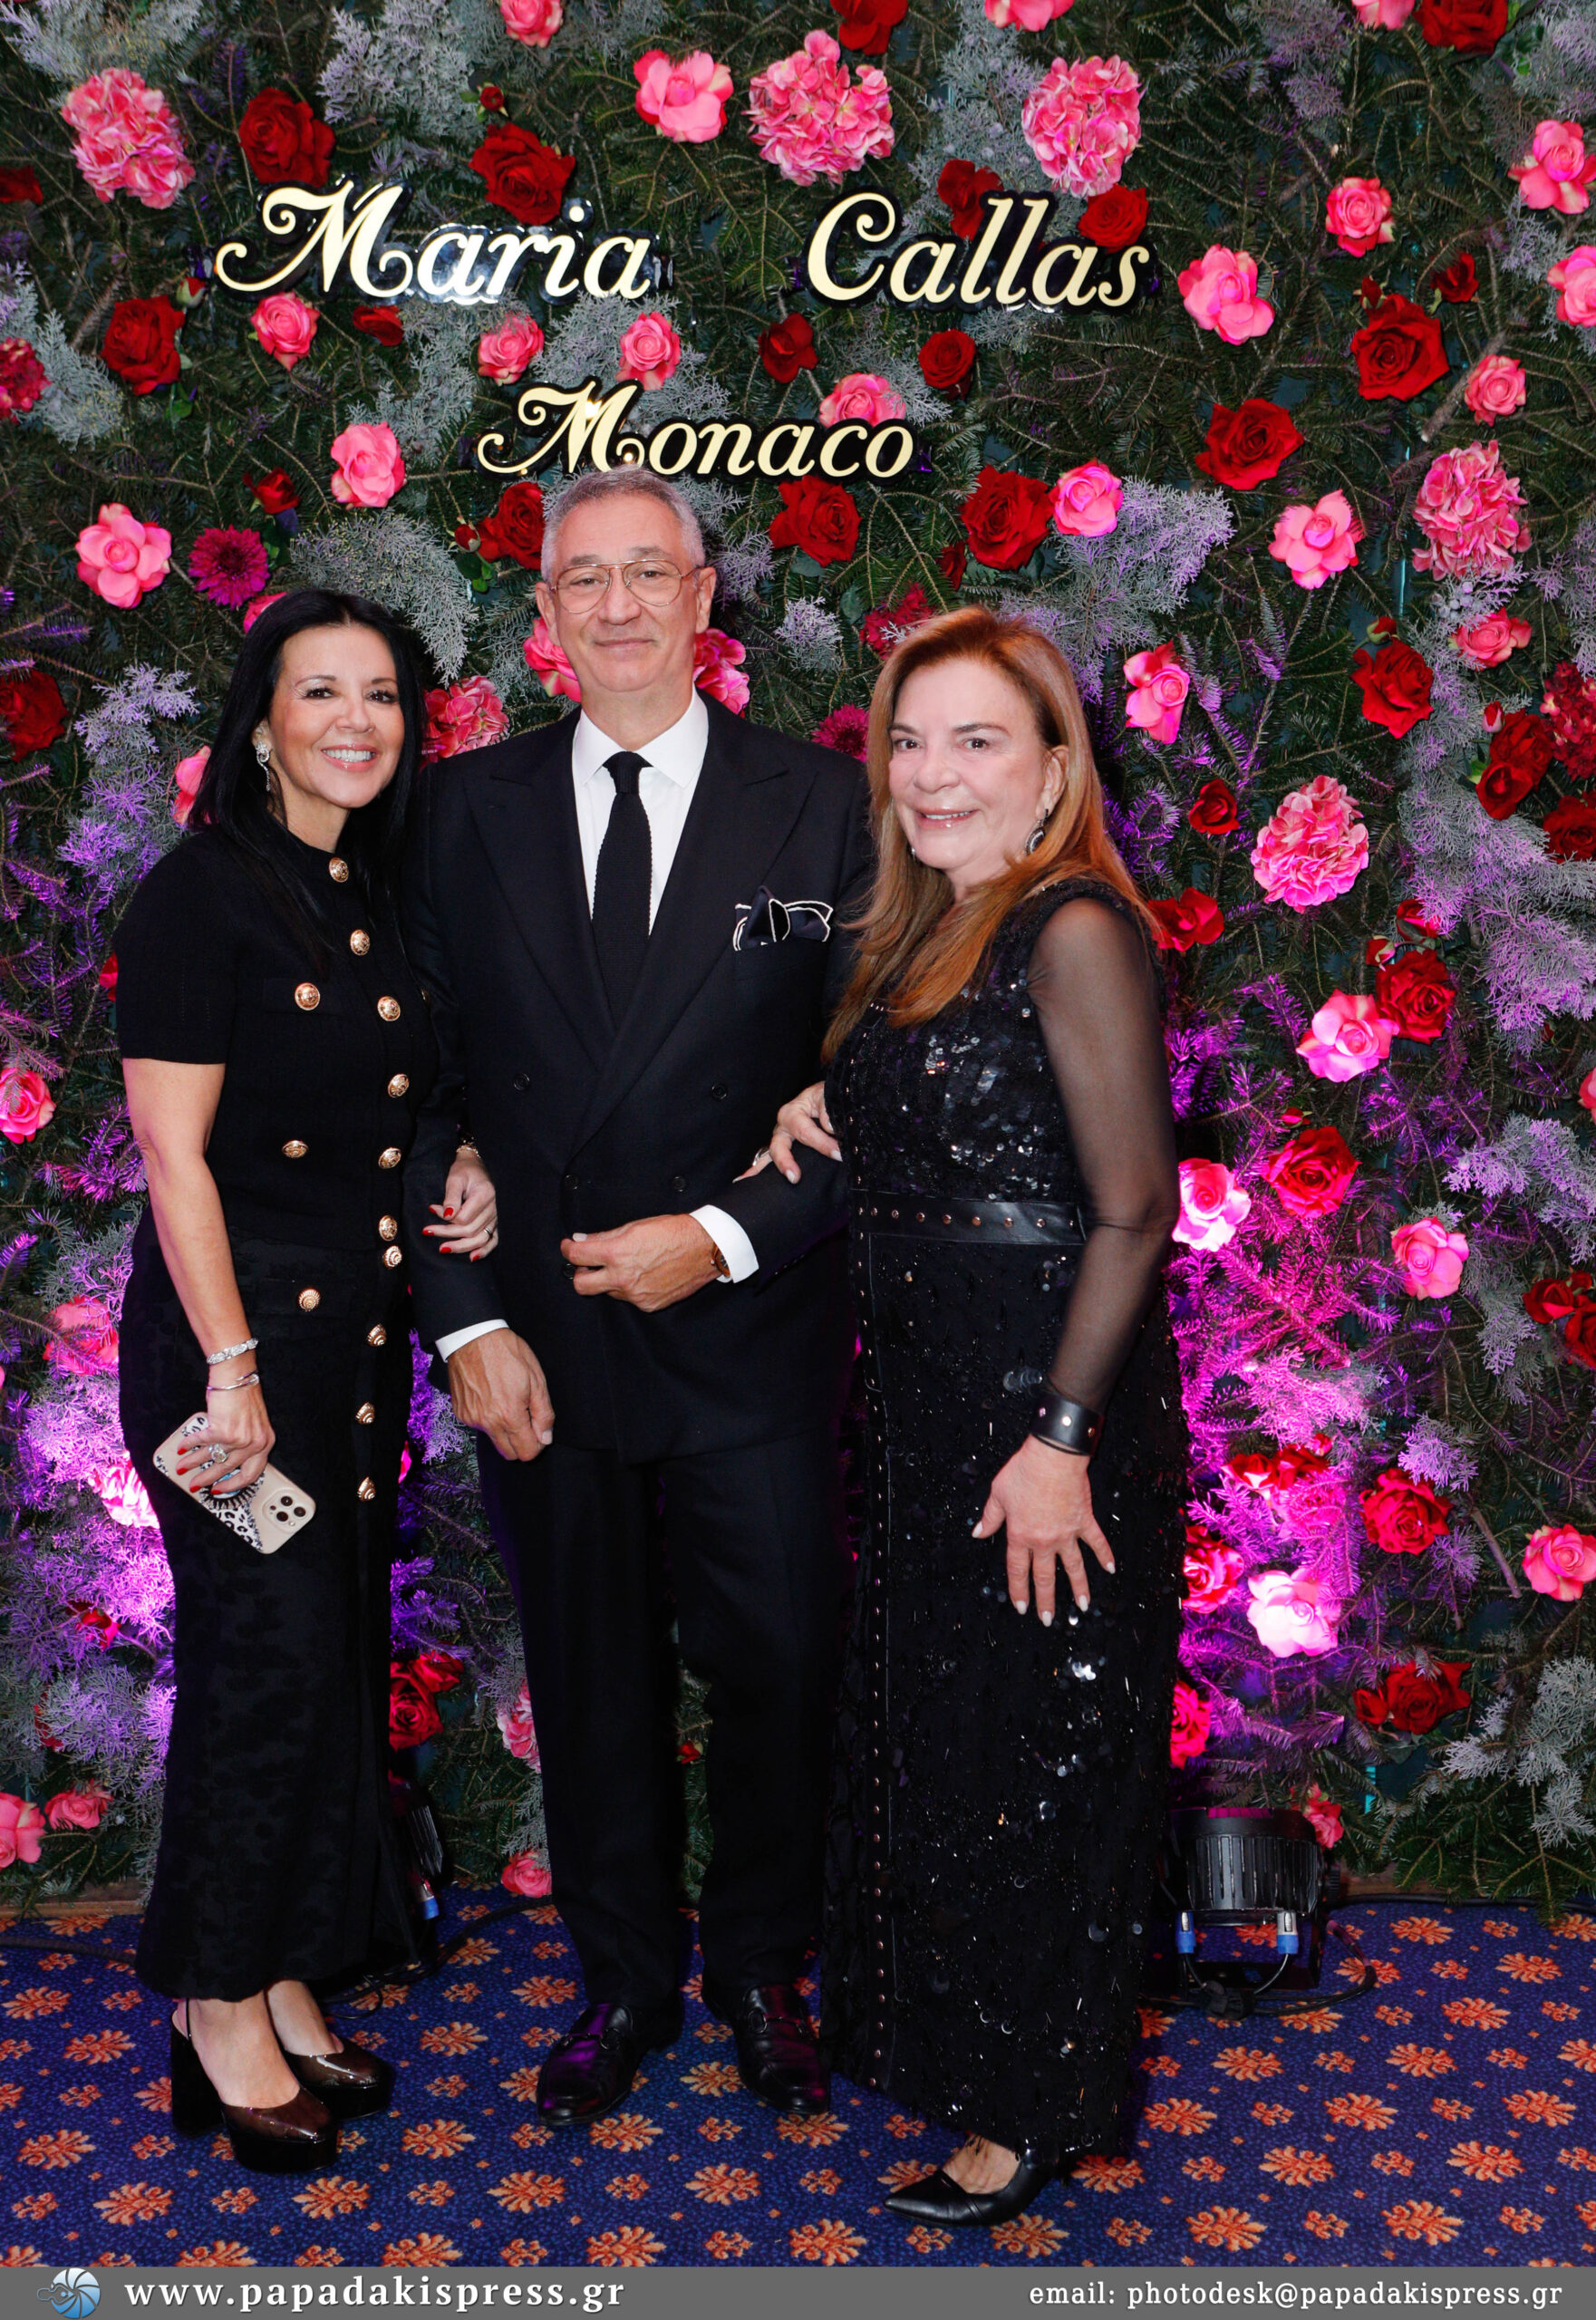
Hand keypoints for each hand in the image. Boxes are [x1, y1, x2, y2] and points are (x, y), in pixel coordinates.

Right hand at [177, 1378, 274, 1498]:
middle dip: (208, 1479)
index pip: (252, 1474)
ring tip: (182, 1468)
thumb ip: (245, 1443)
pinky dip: (189, 1445)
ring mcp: (239, 1439)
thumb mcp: (253, 1424)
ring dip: (193, 1464)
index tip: (220, 1489)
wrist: (236, 1377)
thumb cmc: (244, 1396)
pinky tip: (182, 1448)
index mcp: (265, 1443)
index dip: (234, 1484)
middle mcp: (255, 1443)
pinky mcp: (222, 1431)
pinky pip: (201, 1442)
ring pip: (211, 1457)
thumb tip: (222, 1459)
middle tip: (196, 1485)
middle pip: (228, 1469)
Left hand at [426, 1148, 498, 1259]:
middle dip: (447, 1234)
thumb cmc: (465, 1171)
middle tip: (427, 1231)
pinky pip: (493, 1240)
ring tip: (443, 1249)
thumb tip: (447, 1216)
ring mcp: (495, 1216)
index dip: (446, 1219)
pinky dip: (484, 1250)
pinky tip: (472, 1257)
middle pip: (470, 1230)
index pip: (464, 1218)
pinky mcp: (495, 1222)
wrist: (476, 1166)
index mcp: (485, 1195)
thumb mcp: (455, 1178)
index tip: (431, 1209)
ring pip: (480, 1239)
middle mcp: (493, 1208)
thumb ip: (451, 1198)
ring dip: (461, 1247)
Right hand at [446, 1328, 553, 1460]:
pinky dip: (488, 1419)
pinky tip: (491, 1397)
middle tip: (527, 1421)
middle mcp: (488, 1423)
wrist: (473, 1337)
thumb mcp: (536, 1379)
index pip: (527, 1452)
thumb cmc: (507, 1353)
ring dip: (504, 1430)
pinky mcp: (461, 1412)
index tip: (539, 1430)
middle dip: (521, 1444)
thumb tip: (545, 1438)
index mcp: (509, 1415)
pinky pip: (479, 1427)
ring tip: (507, 1402)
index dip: (537, 1445)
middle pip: (509, 1453)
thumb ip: (543, 1413)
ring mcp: (471, 1419)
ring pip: (493, 1439)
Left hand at [561, 1214, 720, 1310]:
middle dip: (579, 1274)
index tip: (569, 1246)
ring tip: (628, 1266)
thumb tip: (583, 1240)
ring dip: (610, 1280)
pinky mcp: (648, 1304)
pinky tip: (644, 1275)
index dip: (568, 1249)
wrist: (705, 1249)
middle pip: (581, 1285)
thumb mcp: (635, 1226)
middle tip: (587, 1265)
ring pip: (608, 1292)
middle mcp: (623, 1278)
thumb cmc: (674, 1233)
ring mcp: (636, 1295)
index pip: (577, 1256)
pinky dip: (630, 1288)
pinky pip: (629, 1298)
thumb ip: (605, 1236)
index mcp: (618, 1254)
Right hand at [766, 1082, 838, 1183]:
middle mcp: (783, 1126)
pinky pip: (767, 1160)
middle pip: (779, 1146)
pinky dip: (757, 1170)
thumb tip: (828, 1127)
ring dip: (772, 1169)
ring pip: (771, 1155)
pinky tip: (744, 1180)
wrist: (825, 1097)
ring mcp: (781, 1138)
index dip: (823, 1144)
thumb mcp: (827, 1095)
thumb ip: (828, 1109)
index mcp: (792, 1112)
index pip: (805, 1132)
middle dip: (786, 1162)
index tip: (838, 1154)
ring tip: (774, 1182)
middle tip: (795, 1177)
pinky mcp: (784, 1147)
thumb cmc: (824, 1096)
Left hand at [972, 1435, 1114, 1621]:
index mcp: (1020, 1535)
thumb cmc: (1024, 1472)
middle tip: (1048, 1619)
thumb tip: (978, 1532)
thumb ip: (990, 1517)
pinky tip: (1110, 1569)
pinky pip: (1096, 1543)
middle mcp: (1044, 1540)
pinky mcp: (1084, 1521)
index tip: (1021, 1606)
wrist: (1052, 1458)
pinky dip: (1104, 1556)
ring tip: (1082, 1608)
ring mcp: (1067, 1533)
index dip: (1018, 1590)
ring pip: (1073, 1567)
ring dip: (1078, 1588)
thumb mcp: (998, 1494)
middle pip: (1044, 1576)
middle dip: (1046, 1600)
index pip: (1018, 1570)